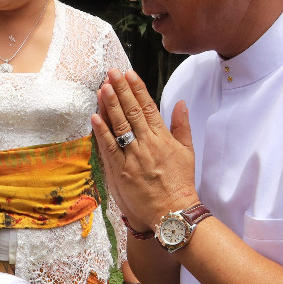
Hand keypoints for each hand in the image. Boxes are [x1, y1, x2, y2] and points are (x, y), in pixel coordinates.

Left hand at [91, 68, 199, 229]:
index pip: (148, 107)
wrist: (172, 211)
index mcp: (163, 137)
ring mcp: (133, 157)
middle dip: (121, 90)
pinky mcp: (121, 171)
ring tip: (102, 87)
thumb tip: (181, 103)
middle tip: (111, 72)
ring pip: (120, 126)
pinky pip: (109, 148)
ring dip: (110, 105)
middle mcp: (147, 144)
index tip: (128, 73)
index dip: (137, 88)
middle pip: (132, 111)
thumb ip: (182, 126)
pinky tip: (95, 117)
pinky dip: (102, 132)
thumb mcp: (187, 152)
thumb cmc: (180, 183)